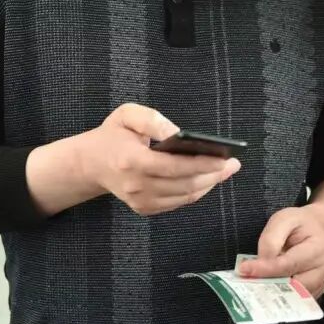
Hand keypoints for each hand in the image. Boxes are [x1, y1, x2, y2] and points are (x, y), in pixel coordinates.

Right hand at [81, 103, 240, 215]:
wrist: (90, 163)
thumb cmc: (112, 135)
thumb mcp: (127, 115)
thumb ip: (152, 120)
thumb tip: (179, 133)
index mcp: (131, 160)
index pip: (173, 166)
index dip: (201, 164)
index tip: (224, 158)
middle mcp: (135, 185)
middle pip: (183, 184)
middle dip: (213, 175)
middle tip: (233, 163)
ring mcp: (139, 201)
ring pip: (184, 196)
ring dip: (208, 184)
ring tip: (225, 170)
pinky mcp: (144, 209)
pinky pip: (177, 202)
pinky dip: (195, 191)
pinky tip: (208, 179)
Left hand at [238, 206, 323, 297]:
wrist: (315, 230)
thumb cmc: (299, 224)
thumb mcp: (284, 219)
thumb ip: (272, 239)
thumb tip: (262, 261)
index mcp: (318, 249)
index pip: (289, 264)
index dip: (265, 269)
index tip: (244, 269)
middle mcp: (322, 270)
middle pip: (294, 286)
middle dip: (268, 287)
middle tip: (245, 283)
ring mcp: (319, 284)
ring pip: (294, 299)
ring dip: (272, 296)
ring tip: (252, 288)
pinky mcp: (313, 293)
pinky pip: (295, 302)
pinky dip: (278, 300)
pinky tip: (263, 292)